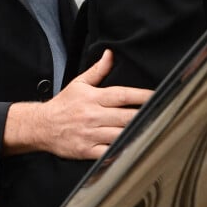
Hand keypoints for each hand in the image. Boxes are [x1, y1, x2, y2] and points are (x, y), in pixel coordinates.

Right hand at [5, 50, 153, 159]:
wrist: (42, 126)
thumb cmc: (63, 105)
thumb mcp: (79, 84)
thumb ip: (98, 70)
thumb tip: (110, 54)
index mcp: (93, 98)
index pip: (122, 95)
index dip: (142, 95)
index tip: (157, 96)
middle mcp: (93, 115)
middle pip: (125, 116)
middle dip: (145, 116)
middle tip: (165, 115)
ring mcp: (90, 134)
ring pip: (120, 135)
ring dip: (137, 134)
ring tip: (155, 132)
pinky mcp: (87, 151)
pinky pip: (108, 153)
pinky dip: (122, 152)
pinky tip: (135, 150)